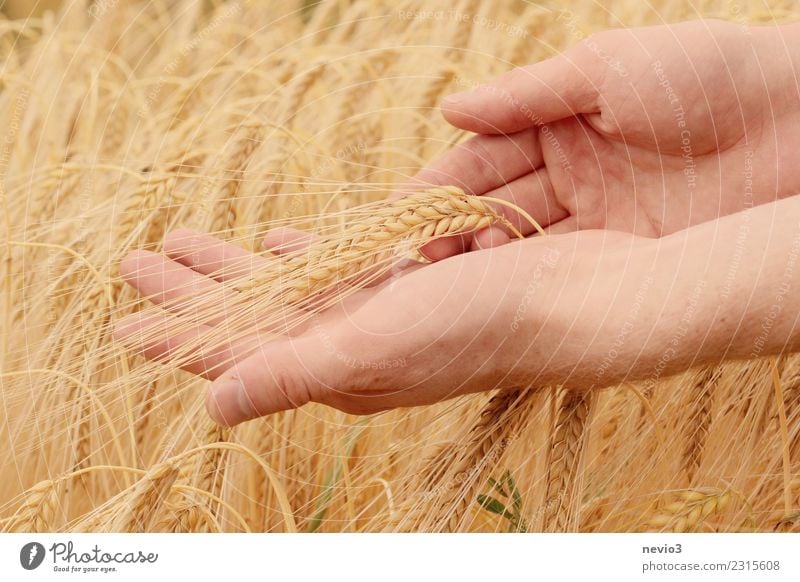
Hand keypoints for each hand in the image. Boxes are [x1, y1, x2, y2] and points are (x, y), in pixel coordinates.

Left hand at [117, 226, 662, 425]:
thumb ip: (291, 374)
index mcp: (335, 370)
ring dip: (237, 268)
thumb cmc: (481, 327)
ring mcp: (378, 317)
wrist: (575, 302)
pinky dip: (303, 254)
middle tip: (138, 261)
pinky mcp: (405, 288)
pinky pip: (336, 269)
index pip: (234, 354)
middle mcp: (351, 349)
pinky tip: (284, 237)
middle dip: (193, 292)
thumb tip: (212, 405)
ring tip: (191, 241)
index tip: (125, 319)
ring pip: (286, 290)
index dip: (177, 336)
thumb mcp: (376, 349)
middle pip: (250, 318)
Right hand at [406, 19, 799, 258]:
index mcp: (559, 121)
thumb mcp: (603, 70)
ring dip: (482, 262)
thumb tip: (448, 111)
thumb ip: (524, 97)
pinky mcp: (630, 252)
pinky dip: (530, 279)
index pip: (482, 158)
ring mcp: (599, 216)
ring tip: (442, 280)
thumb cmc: (703, 75)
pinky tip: (497, 289)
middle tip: (414, 260)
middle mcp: (572, 172)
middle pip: (494, 207)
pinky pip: (568, 267)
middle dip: (450, 232)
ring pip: (523, 243)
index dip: (439, 185)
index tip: (398, 213)